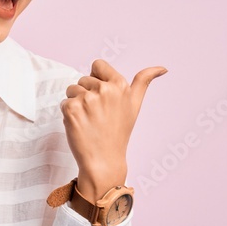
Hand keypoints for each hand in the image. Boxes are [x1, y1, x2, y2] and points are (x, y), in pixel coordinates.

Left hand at [61, 59, 167, 198]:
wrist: (104, 160)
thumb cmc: (119, 132)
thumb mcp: (135, 104)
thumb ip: (144, 81)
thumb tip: (163, 68)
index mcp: (120, 85)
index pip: (98, 65)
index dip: (97, 79)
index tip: (102, 96)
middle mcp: (104, 90)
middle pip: (83, 79)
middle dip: (86, 93)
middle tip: (97, 114)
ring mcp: (87, 99)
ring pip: (71, 90)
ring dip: (76, 103)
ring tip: (89, 119)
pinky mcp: (72, 109)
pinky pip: (64, 102)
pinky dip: (68, 113)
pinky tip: (80, 125)